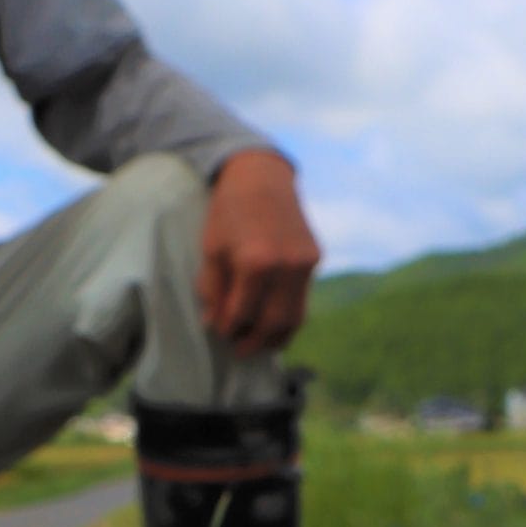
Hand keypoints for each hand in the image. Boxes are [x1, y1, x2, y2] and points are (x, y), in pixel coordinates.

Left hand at [195, 148, 320, 356]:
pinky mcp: (314, 258)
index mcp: (256, 263)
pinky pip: (302, 298)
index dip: (228, 329)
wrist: (261, 176)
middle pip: (273, 323)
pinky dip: (288, 316)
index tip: (219, 333)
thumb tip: (214, 324)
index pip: (241, 314)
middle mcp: (286, 266)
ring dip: (277, 337)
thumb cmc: (229, 212)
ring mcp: (305, 263)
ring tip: (259, 344)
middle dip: (254, 342)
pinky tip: (273, 322)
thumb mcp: (211, 249)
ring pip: (295, 317)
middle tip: (238, 350)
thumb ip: (213, 290)